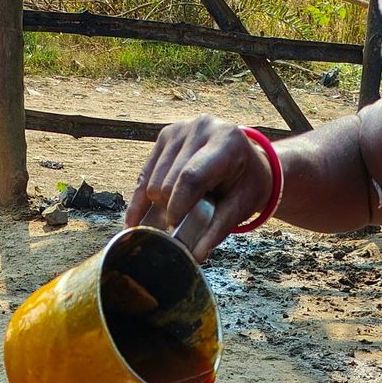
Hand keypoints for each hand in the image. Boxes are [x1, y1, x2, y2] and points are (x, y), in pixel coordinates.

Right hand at [126, 118, 272, 259]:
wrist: (246, 159)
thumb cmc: (245, 184)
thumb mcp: (241, 206)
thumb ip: (218, 229)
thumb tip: (195, 253)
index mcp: (226, 142)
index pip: (190, 177)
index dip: (177, 207)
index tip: (173, 228)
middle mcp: (201, 129)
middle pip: (168, 182)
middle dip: (171, 209)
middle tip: (184, 222)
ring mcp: (180, 130)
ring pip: (152, 182)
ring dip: (160, 204)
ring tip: (178, 210)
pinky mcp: (165, 136)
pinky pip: (144, 175)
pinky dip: (140, 200)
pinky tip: (135, 221)